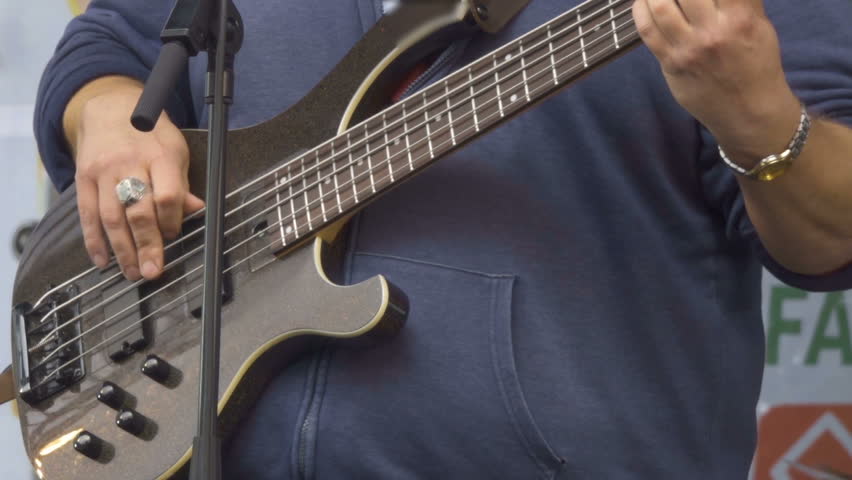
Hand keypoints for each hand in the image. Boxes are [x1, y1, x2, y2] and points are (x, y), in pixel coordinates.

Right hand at [66, 77, 203, 280]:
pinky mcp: (83, 179)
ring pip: (111, 217)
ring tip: (132, 272)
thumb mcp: (176, 152)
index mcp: (159, 157)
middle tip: (153, 271)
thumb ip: (182, 184)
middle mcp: (129, 164)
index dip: (171, 221)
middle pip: (138, 211)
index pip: (166, 196)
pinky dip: (94, 241)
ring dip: (122, 250)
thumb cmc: (150, 135)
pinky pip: (87, 214)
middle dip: (147, 245)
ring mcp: (103, 171)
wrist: (109, 108)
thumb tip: (197, 211)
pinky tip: (103, 260)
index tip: (174, 235)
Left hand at [632, 0, 800, 159]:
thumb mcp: (759, 25)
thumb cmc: (756, 65)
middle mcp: (714, 31)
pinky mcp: (671, 64)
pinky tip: (641, 1)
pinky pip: (647, 31)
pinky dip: (640, 11)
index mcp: (742, 17)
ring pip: (660, 6)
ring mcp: (689, 49)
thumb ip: (739, 0)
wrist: (749, 112)